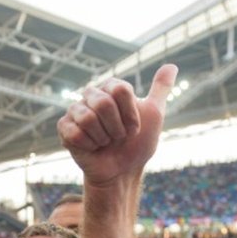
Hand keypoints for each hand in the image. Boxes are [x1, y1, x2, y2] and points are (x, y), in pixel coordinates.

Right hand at [58, 64, 176, 188]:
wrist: (122, 171)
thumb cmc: (136, 144)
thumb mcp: (154, 116)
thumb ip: (160, 89)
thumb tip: (171, 66)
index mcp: (111, 88)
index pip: (121, 90)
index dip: (130, 114)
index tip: (134, 128)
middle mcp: (92, 95)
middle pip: (103, 103)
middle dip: (116, 128)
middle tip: (118, 137)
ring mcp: (76, 110)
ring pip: (87, 118)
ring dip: (103, 138)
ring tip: (105, 142)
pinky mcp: (64, 128)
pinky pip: (75, 133)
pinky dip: (89, 146)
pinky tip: (92, 148)